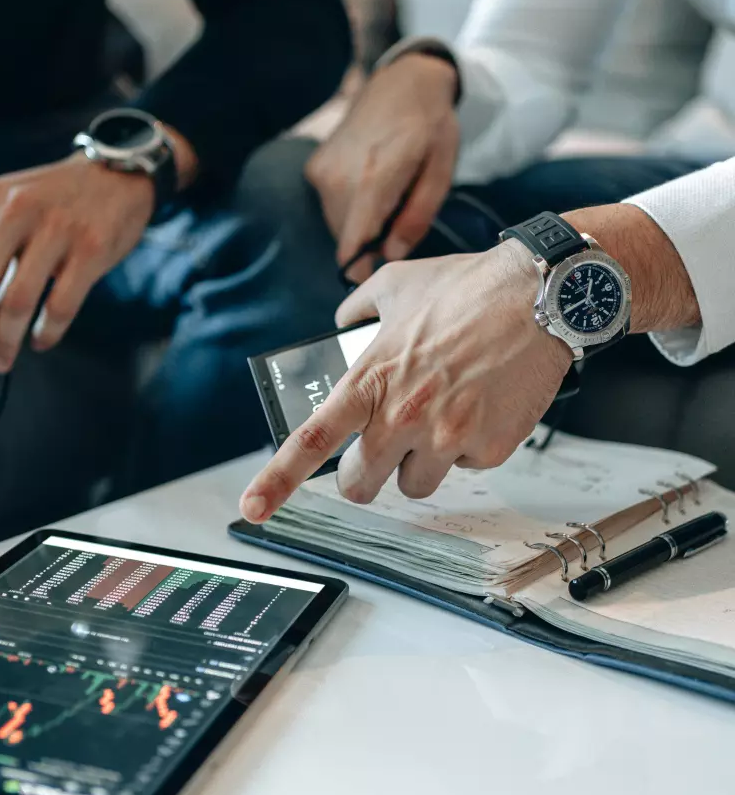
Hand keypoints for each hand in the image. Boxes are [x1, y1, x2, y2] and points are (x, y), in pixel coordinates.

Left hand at [0, 153, 154, 373]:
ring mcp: (57, 228)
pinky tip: (40, 341)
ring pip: (16, 301)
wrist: (116, 174)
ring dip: (5, 340)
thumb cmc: (55, 204)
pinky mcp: (92, 248)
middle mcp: (17, 209)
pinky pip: (60, 306)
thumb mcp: (10, 207)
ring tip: (3, 358)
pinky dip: (46, 333)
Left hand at [239, 240, 573, 519]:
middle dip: (366, 475)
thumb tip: (342, 321)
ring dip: (421, 461)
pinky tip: (482, 406)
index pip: (311, 442)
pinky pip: (467, 467)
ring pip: (415, 484)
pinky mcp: (489, 447)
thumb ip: (358, 309)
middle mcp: (402, 415)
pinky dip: (470, 446)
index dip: (277, 481)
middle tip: (379, 452)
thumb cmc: (468, 288)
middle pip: (360, 485)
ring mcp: (447, 437)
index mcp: (370, 381)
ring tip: (442, 415)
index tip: (252, 508)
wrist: (542, 295)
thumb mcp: (396, 286)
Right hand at [305, 53, 458, 282]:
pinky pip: (328, 205)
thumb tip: (392, 256)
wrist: (402, 82)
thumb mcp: (441, 171)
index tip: (372, 280)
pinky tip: (367, 183)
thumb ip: (416, 217)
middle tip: (396, 223)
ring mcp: (322, 171)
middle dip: (367, 242)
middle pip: (346, 237)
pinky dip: (347, 206)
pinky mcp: (314, 167)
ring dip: (357, 224)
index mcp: (375, 178)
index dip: (359, 270)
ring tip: (385, 197)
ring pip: (336, 223)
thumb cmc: (430, 126)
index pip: (353, 243)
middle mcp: (339, 177)